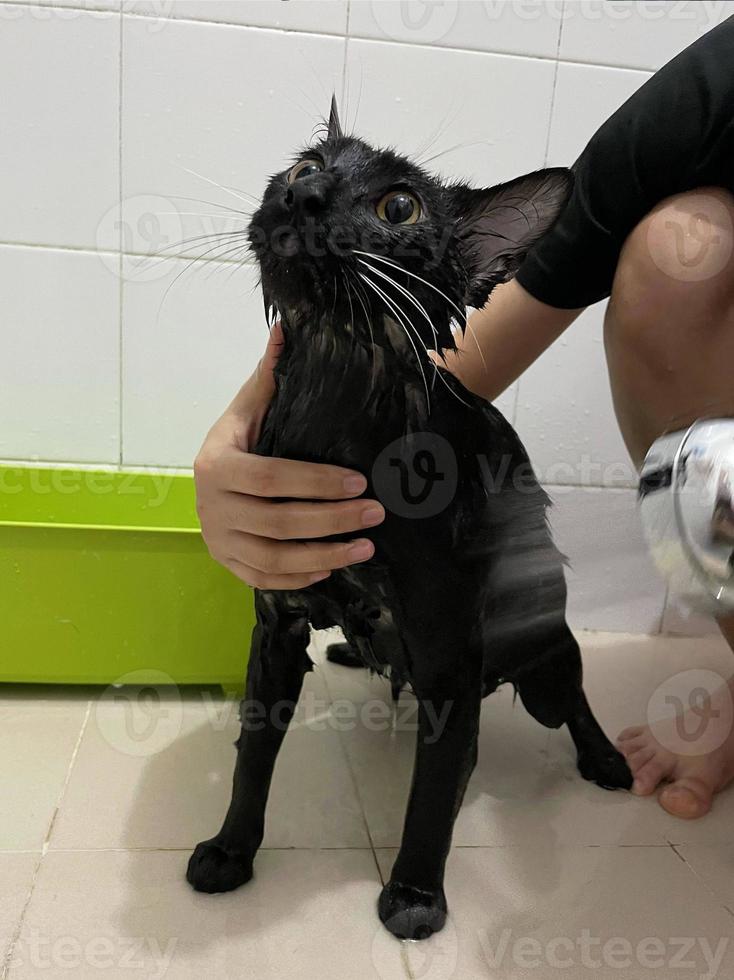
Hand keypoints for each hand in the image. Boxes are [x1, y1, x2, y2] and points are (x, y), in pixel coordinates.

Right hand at [194, 323, 384, 589]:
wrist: (208, 473)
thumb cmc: (240, 436)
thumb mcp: (250, 405)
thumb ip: (270, 374)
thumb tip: (288, 327)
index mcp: (216, 465)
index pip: (270, 479)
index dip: (317, 483)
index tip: (360, 482)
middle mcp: (211, 507)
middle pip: (278, 523)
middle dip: (332, 520)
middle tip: (376, 514)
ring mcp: (217, 539)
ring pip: (274, 558)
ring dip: (324, 556)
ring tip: (366, 548)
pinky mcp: (226, 562)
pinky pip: (263, 578)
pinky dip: (299, 578)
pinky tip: (332, 569)